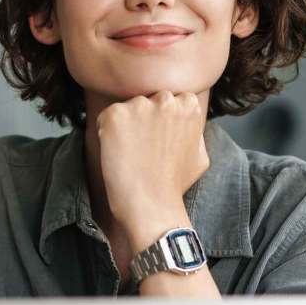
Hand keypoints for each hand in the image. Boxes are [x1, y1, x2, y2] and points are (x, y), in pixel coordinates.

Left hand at [95, 91, 208, 229]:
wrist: (151, 205)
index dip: (161, 120)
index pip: (169, 99)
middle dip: (143, 118)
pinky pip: (105, 117)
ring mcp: (139, 106)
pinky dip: (106, 132)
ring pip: (127, 108)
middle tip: (142, 147)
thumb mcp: (200, 154)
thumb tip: (188, 120)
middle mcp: (165, 100)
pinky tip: (117, 153)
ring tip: (131, 153)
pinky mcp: (115, 116)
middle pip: (147, 100)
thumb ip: (194, 130)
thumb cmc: (174, 185)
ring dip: (125, 125)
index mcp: (188, 105)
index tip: (158, 139)